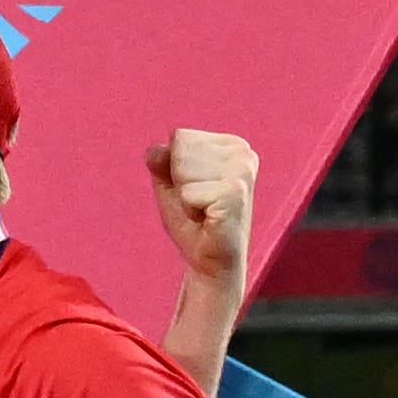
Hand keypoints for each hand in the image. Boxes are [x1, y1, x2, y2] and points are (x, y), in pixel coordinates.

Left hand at [150, 125, 256, 297]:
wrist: (210, 260)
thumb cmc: (193, 221)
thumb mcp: (170, 186)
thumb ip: (161, 162)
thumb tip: (154, 149)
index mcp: (232, 145)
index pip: (180, 136)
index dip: (174, 168)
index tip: (193, 190)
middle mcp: (244, 153)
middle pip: (180, 149)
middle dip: (179, 181)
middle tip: (197, 203)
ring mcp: (243, 172)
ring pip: (182, 170)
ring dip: (184, 196)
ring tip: (202, 210)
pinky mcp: (237, 193)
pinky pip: (187, 193)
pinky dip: (188, 209)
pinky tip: (207, 218)